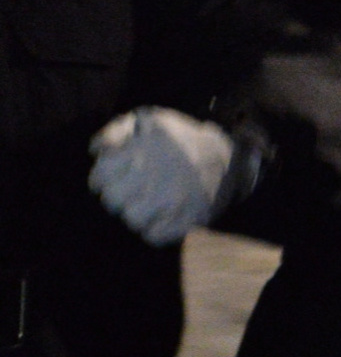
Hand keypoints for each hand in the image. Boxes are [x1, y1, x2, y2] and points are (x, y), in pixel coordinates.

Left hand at [88, 108, 251, 245]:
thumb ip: (117, 130)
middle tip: (130, 192)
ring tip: (145, 205)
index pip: (101, 177)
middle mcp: (156, 177)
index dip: (102, 179)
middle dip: (117, 196)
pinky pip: (154, 236)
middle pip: (113, 201)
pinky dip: (153, 229)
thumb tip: (96, 151)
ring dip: (135, 213)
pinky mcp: (188, 220)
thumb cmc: (182, 138)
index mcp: (143, 152)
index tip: (113, 178)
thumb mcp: (150, 120)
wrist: (228, 157)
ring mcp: (174, 201)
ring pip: (132, 220)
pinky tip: (160, 217)